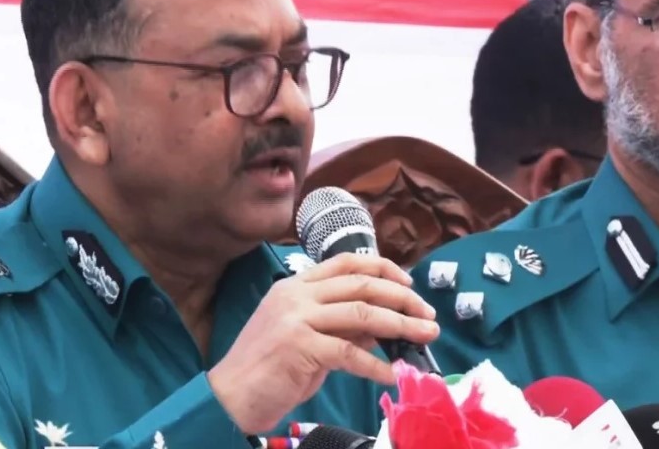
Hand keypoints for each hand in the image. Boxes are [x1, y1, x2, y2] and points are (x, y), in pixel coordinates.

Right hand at [208, 253, 439, 433]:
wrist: (230, 396)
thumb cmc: (268, 368)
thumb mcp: (308, 338)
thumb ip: (340, 326)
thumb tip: (383, 326)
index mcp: (296, 285)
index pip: (347, 263)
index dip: (383, 269)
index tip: (409, 283)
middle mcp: (296, 295)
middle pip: (362, 285)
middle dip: (402, 298)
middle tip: (428, 314)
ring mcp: (296, 319)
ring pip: (362, 314)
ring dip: (401, 325)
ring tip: (425, 335)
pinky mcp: (299, 347)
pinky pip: (350, 353)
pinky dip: (376, 365)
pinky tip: (393, 375)